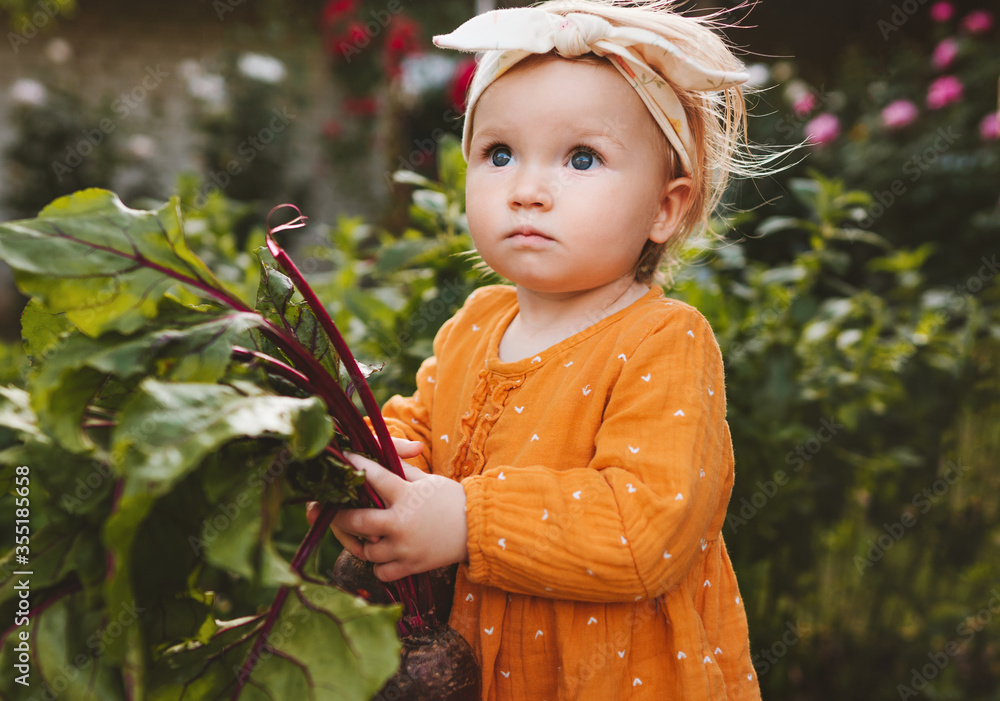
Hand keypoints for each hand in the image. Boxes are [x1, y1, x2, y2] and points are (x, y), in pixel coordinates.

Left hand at [308, 438, 468, 580]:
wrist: (478, 529)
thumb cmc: (452, 500)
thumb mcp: (428, 480)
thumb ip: (402, 470)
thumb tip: (381, 456)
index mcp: (407, 495)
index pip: (374, 476)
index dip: (356, 465)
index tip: (343, 458)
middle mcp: (401, 522)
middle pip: (357, 521)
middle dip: (337, 517)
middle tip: (324, 512)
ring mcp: (405, 548)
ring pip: (367, 551)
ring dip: (362, 543)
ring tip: (361, 535)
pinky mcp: (411, 566)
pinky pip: (381, 572)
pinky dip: (378, 565)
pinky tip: (382, 555)